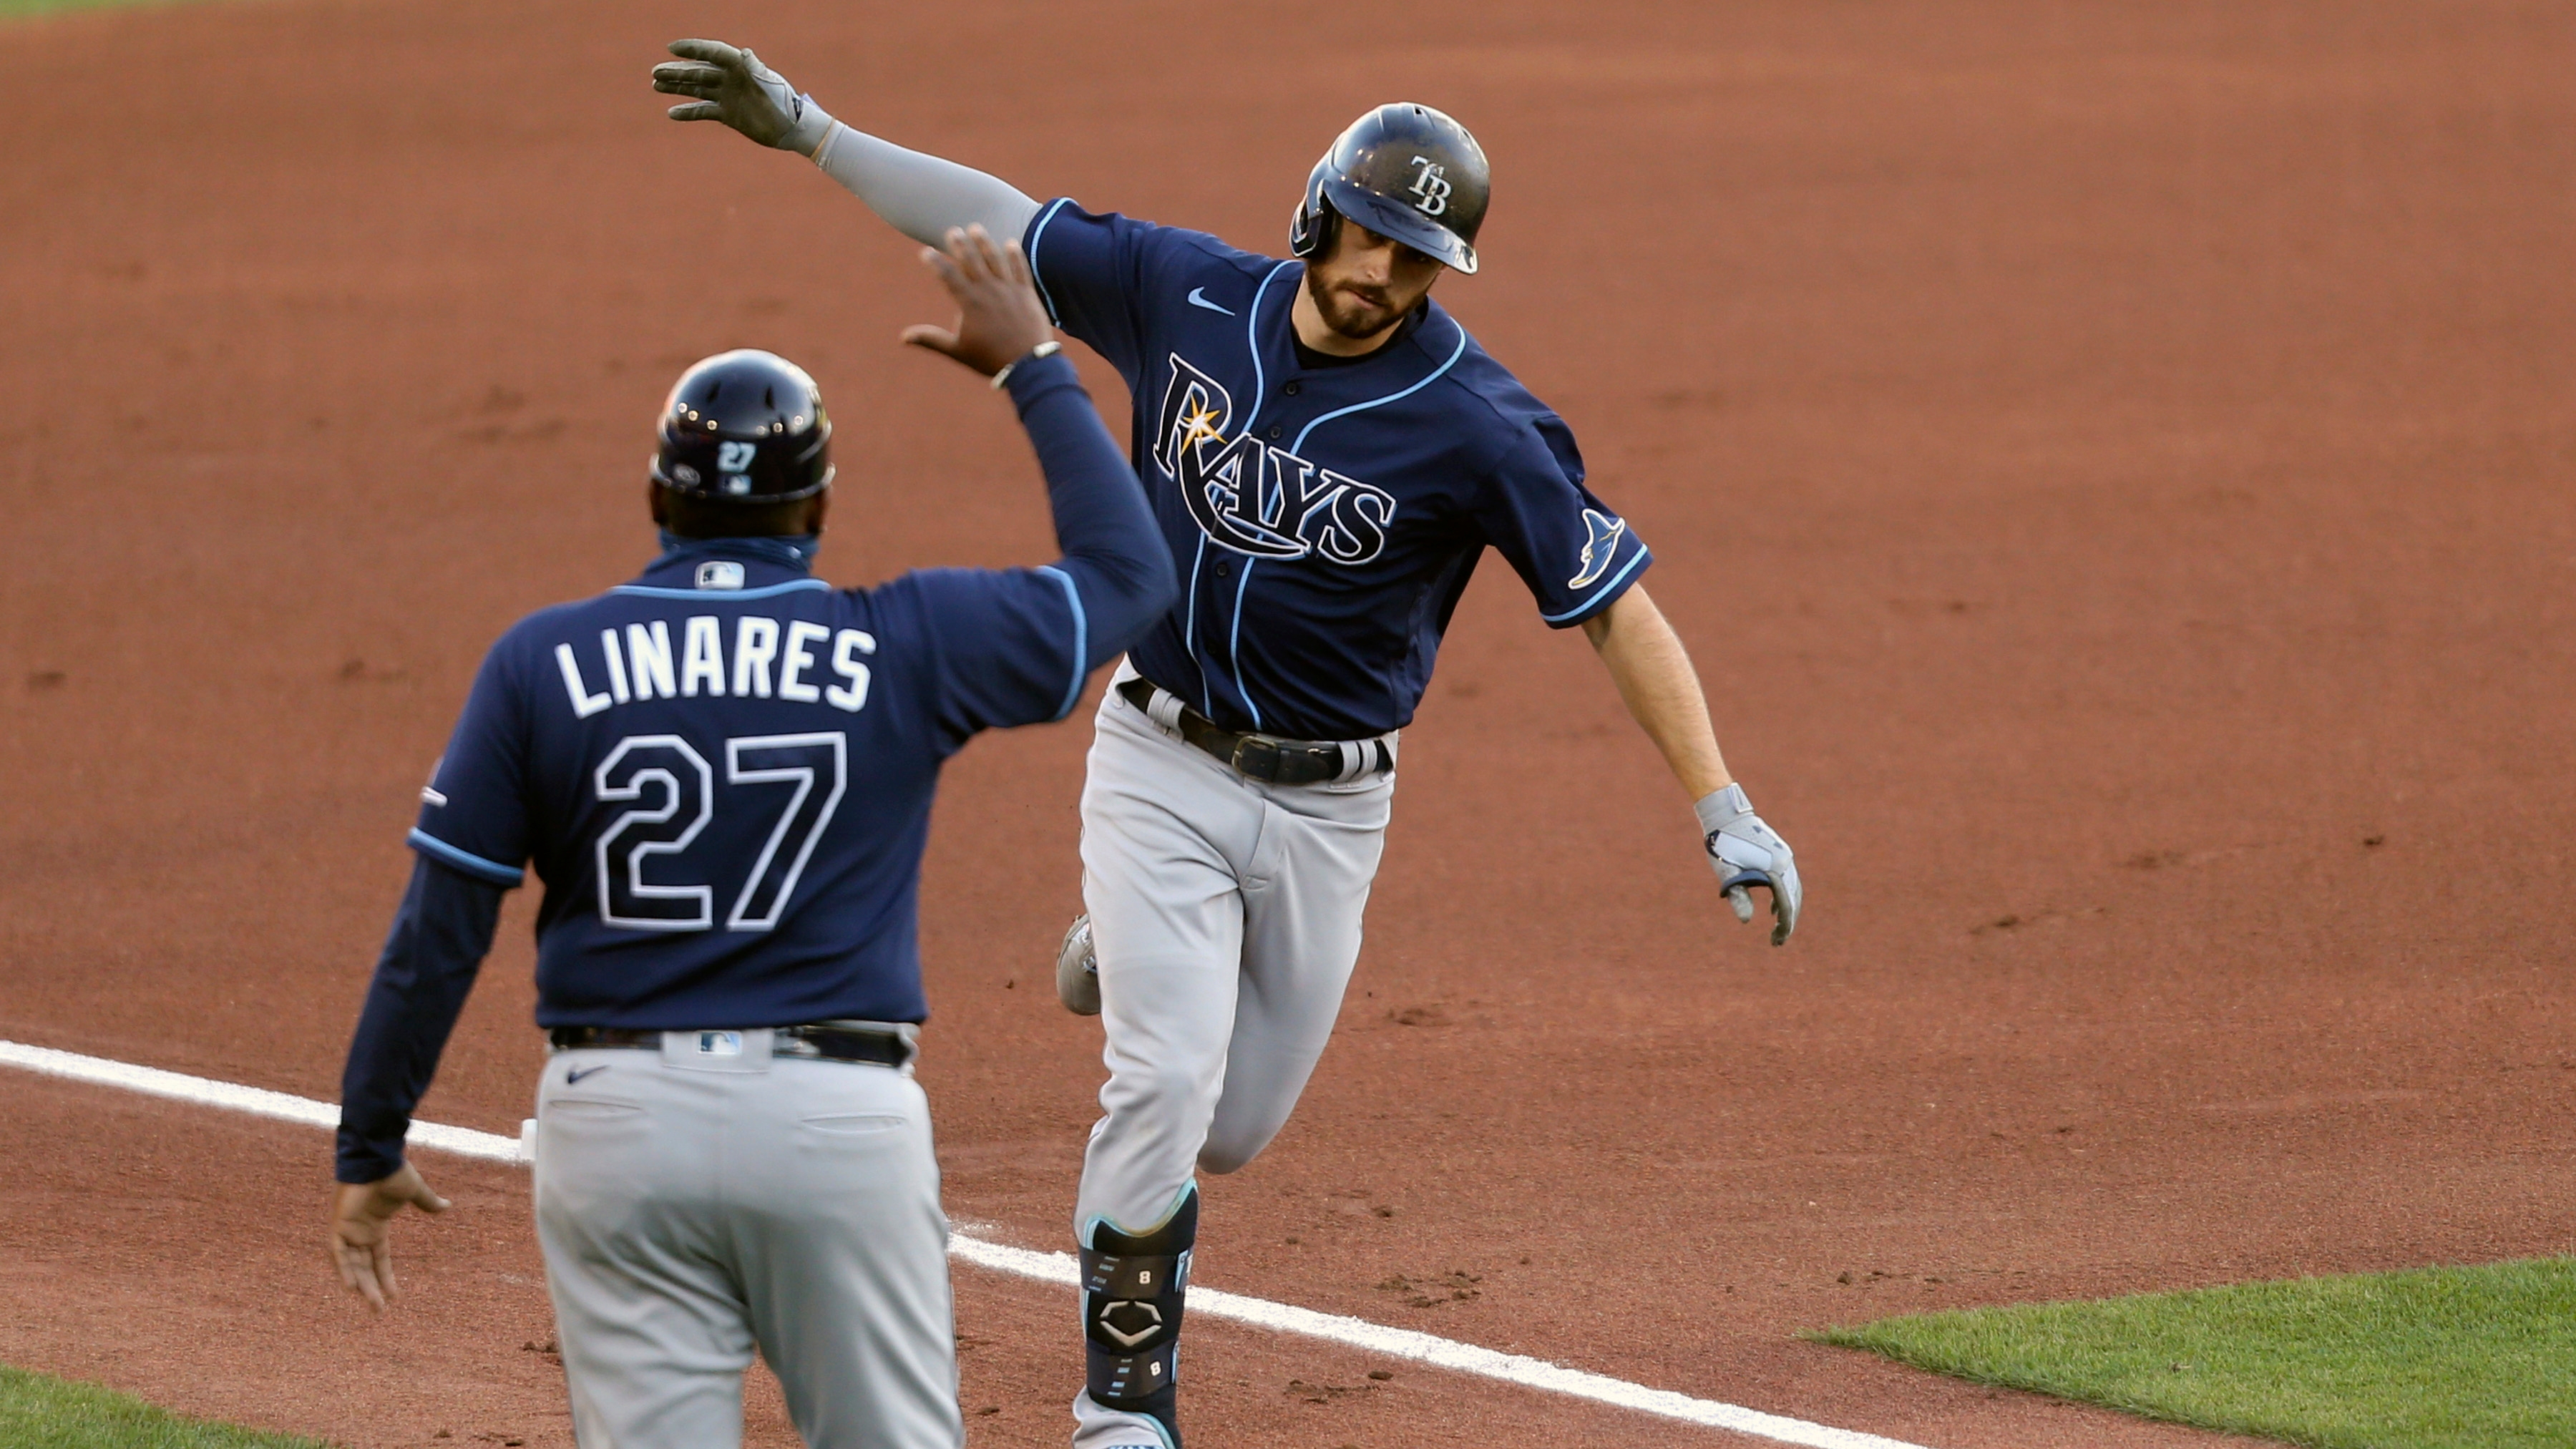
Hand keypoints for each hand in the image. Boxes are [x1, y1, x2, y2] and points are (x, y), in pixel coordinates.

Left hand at [329, 1163, 449, 1312]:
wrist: (377, 1158)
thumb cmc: (393, 1173)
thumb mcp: (414, 1192)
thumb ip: (427, 1202)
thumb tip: (447, 1207)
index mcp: (375, 1227)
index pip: (379, 1259)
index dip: (385, 1277)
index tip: (395, 1296)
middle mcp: (359, 1233)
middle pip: (364, 1268)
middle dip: (372, 1290)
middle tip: (379, 1311)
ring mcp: (348, 1230)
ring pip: (351, 1266)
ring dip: (361, 1285)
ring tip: (373, 1305)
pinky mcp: (338, 1225)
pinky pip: (338, 1253)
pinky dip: (343, 1269)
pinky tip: (352, 1287)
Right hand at [653, 39, 828, 153]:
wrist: (793, 129)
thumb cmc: (785, 103)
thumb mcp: (771, 83)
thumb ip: (756, 68)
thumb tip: (745, 52)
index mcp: (740, 66)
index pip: (712, 52)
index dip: (692, 49)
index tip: (672, 48)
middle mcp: (731, 78)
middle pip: (699, 71)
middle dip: (677, 71)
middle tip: (655, 72)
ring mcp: (728, 95)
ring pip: (697, 89)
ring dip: (677, 87)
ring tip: (656, 85)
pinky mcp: (727, 113)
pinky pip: (703, 111)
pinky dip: (688, 112)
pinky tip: (671, 113)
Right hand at [901, 225, 1056, 376]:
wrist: (1027, 365)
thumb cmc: (990, 359)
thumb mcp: (958, 350)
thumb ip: (931, 339)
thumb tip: (904, 338)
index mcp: (970, 303)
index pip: (948, 276)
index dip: (935, 262)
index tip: (926, 252)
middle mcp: (988, 290)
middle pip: (971, 261)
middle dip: (959, 244)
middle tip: (952, 231)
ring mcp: (1009, 290)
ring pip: (995, 259)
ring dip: (984, 242)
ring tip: (975, 229)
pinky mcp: (1027, 293)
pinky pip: (1021, 269)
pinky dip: (1016, 255)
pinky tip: (1010, 243)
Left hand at [1696, 784, 1801, 945]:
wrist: (1726, 815)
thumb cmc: (1722, 844)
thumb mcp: (1726, 872)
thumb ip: (1738, 896)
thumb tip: (1746, 920)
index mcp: (1775, 868)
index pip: (1786, 905)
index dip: (1783, 926)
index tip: (1776, 942)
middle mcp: (1785, 862)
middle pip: (1794, 898)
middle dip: (1788, 922)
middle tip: (1777, 941)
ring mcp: (1784, 856)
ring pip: (1794, 889)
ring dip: (1788, 910)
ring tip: (1778, 928)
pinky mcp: (1780, 853)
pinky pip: (1789, 879)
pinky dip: (1785, 896)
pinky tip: (1773, 908)